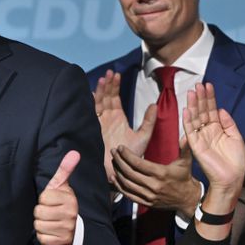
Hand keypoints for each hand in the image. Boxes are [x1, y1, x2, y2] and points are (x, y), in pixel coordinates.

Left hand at [34, 150, 79, 244]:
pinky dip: (43, 235)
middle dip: (41, 212)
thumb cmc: (62, 204)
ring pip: (39, 224)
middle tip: (50, 213)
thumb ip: (65, 170)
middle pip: (39, 211)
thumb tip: (74, 153)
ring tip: (51, 222)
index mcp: (70, 199)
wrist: (73, 229)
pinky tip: (51, 232)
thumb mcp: (63, 187)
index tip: (52, 201)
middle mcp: (70, 214)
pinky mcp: (61, 242)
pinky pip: (42, 237)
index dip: (44, 199)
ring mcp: (66, 229)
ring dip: (41, 224)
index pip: (44, 197)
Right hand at [94, 70, 156, 185]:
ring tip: (103, 79)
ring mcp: (99, 123)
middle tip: (110, 73)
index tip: (117, 75)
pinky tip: (90, 95)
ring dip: (100, 91)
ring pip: (98, 103)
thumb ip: (148, 121)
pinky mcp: (93, 130)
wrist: (120, 171)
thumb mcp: (143, 137)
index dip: (115, 86)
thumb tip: (154, 105)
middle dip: (107, 85)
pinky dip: (90, 105)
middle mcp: (107, 118)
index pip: (114, 98)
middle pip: (105, 97)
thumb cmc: (132, 156)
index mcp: (118, 118)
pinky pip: (90, 115)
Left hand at [111, 143, 200, 218]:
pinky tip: (114, 178)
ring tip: (113, 162)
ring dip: (118, 172)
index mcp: (161, 173)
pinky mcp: (146, 203)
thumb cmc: (184, 177)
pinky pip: (129, 195)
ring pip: (127, 183)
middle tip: (113, 152)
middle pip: (130, 172)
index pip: (138, 163)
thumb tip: (185, 136)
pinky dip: (119, 186)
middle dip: (119, 161)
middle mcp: (154, 185)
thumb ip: (184, 148)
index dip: (127, 155)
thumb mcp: (185, 162)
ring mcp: (149, 195)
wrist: (187, 199)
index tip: (120, 147)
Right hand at [183, 82, 244, 197]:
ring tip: (192, 92)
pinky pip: (190, 131)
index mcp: (217, 129)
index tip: (208, 86)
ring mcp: (200, 137)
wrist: (232, 178)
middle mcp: (207, 131)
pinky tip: (187, 110)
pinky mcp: (195, 145)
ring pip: (195, 118)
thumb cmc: (235, 162)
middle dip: (200, 98)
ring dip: (193, 105)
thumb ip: (229, 123)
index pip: (211, 110)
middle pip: (202, 111)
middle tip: (198, 85)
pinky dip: (188, 120)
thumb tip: (221, 109)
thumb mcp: (236, 138)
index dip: (210, 98)